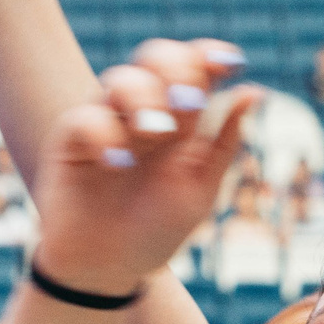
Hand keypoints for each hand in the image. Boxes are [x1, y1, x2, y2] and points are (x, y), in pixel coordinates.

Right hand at [30, 41, 258, 294]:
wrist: (105, 268)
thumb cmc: (154, 230)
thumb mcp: (200, 192)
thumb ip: (224, 143)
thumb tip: (253, 92)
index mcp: (179, 118)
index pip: (194, 66)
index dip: (210, 54)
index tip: (230, 64)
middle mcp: (141, 111)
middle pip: (156, 55)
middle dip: (177, 70)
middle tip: (188, 103)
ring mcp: (105, 121)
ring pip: (121, 78)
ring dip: (145, 100)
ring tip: (156, 134)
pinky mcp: (70, 139)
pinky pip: (86, 116)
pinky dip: (105, 134)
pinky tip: (117, 164)